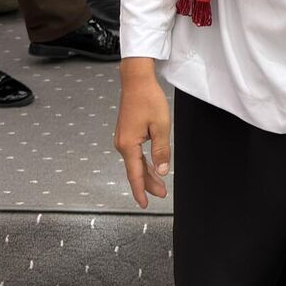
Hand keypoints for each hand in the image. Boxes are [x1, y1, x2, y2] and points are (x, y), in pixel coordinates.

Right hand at [114, 58, 170, 208]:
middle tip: (163, 193)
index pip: (135, 175)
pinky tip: (151, 165)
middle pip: (135, 170)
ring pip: (135, 162)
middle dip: (148, 184)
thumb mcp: (161, 126)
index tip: (146, 204)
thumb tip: (162, 171)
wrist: (136, 80)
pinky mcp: (126, 133)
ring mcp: (122, 138)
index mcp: (128, 144)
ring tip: (160, 183)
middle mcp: (121, 144)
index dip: (141, 191)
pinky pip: (134, 153)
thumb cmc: (148, 99)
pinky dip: (143, 162)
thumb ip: (161, 151)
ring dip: (147, 173)